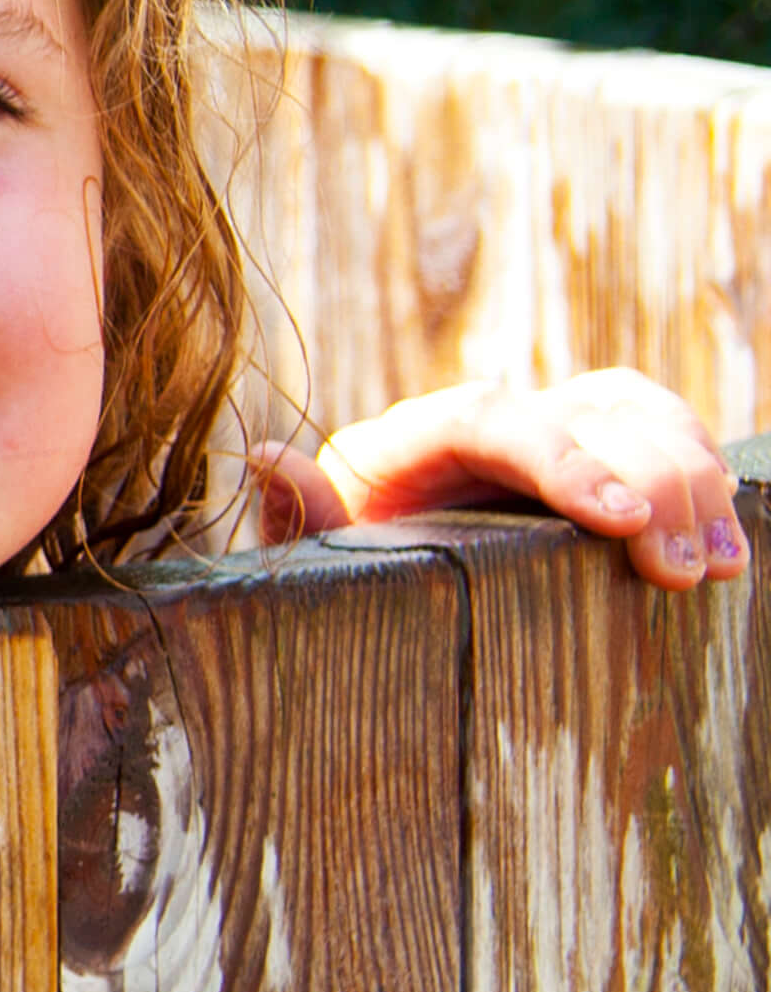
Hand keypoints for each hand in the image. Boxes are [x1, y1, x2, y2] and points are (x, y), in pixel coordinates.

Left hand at [259, 370, 745, 587]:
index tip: (619, 519)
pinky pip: (667, 439)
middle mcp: (488, 420)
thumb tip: (267, 455)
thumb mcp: (311, 559)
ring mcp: (552, 430)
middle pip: (586, 410)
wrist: (373, 581)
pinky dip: (707, 482)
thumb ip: (299, 518)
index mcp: (409, 438)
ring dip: (692, 482)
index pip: (491, 418)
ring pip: (640, 416)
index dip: (563, 459)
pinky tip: (731, 547)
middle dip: (648, 483)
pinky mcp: (601, 455)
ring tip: (716, 568)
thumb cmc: (344, 574)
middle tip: (681, 573)